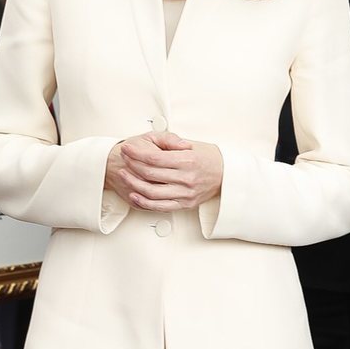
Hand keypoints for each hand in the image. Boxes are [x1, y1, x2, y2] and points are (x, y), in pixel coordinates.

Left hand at [104, 131, 222, 210]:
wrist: (227, 174)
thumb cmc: (208, 158)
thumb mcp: (192, 144)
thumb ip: (172, 142)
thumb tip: (153, 146)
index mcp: (188, 160)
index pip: (154, 158)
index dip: (137, 153)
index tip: (127, 148)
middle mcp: (187, 178)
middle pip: (150, 174)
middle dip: (132, 165)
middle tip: (123, 159)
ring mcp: (186, 193)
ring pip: (152, 192)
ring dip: (134, 183)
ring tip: (124, 175)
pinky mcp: (185, 204)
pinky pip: (160, 206)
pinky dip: (144, 201)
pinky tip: (134, 194)